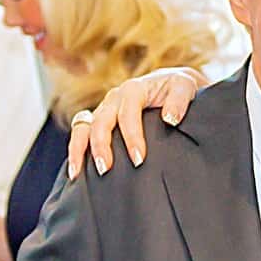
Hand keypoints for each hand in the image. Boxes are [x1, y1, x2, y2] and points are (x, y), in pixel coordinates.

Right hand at [67, 68, 204, 177]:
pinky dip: (75, 149)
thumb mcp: (185, 87)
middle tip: (106, 169)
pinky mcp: (99, 121)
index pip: (127, 113)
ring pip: (82, 126)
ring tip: (77, 173)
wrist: (171, 86)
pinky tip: (76, 172)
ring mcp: (104, 110)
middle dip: (100, 146)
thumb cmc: (178, 88)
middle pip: (99, 121)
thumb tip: (170, 119)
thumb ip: (179, 100)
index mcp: (133, 89)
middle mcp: (114, 98)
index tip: (138, 160)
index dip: (131, 137)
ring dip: (79, 149)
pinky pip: (80, 133)